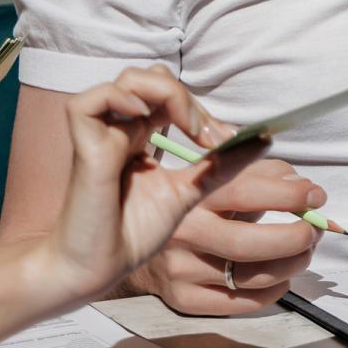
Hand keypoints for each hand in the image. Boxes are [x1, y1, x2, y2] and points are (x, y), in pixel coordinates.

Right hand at [35, 67, 269, 304]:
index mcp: (139, 135)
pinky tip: (146, 118)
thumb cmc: (132, 233)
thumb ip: (220, 167)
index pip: (171, 96)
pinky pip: (87, 102)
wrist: (95, 269)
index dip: (201, 109)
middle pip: (153, 79)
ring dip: (168, 94)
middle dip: (189, 98)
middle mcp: (119, 129)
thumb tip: (264, 140)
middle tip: (210, 136)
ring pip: (129, 80)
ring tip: (189, 128)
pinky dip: (121, 98)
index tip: (227, 141)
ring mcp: (100, 135)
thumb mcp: (188, 193)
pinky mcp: (83, 148)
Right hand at [129, 138, 327, 314]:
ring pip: (251, 276)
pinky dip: (273, 291)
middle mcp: (183, 232)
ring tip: (304, 252)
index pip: (247, 191)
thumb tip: (304, 190)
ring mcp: (180, 268)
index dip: (289, 195)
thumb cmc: (198, 202)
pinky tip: (282, 278)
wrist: (140, 236)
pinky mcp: (182, 298)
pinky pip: (239, 303)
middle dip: (296, 238)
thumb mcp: (224, 175)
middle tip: (315, 230)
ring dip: (292, 265)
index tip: (315, 196)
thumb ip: (266, 174)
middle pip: (251, 244)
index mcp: (194, 193)